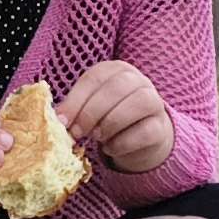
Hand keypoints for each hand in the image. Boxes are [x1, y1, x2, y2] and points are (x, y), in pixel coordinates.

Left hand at [50, 61, 172, 177]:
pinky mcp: (161, 127)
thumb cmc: (109, 118)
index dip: (76, 100)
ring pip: (137, 104)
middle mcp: (138, 80)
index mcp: (115, 70)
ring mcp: (154, 101)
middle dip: (91, 112)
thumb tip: (57, 119)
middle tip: (77, 133)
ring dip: (111, 123)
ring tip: (97, 137)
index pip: (94, 78)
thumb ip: (76, 109)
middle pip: (116, 88)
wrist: (141, 138)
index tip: (61, 121)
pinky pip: (146, 131)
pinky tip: (111, 148)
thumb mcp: (90, 108)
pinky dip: (123, 142)